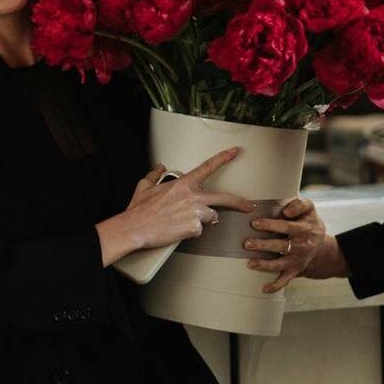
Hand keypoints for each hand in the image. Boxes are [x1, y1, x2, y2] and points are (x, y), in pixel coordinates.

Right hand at [96, 147, 253, 265]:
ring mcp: (195, 213)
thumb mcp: (144, 186)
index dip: (223, 158)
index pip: (208, 167)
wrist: (135, 227)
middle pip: (223, 198)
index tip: (234, 152)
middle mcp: (193, 196)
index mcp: (183, 184)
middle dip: (238, 202)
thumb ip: (155, 175)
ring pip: (210, 217)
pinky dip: (190, 231)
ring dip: (202, 219)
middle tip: (248, 206)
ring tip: (184, 220)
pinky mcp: (194, 228)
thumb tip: (159, 167)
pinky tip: (178, 229)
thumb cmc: (139, 209)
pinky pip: (199, 230)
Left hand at [243, 197, 325, 293]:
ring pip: (281, 264)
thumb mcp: (310, 208)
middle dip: (264, 245)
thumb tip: (286, 209)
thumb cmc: (308, 220)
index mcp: (306, 229)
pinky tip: (264, 289)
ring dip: (265, 265)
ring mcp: (298, 259)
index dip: (272, 225)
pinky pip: (285, 280)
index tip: (255, 223)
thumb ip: (299, 204)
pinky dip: (276, 285)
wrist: (321, 243)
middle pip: (282, 247)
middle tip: (247, 243)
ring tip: (249, 263)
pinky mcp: (295, 269)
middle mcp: (303, 246)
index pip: (288, 227)